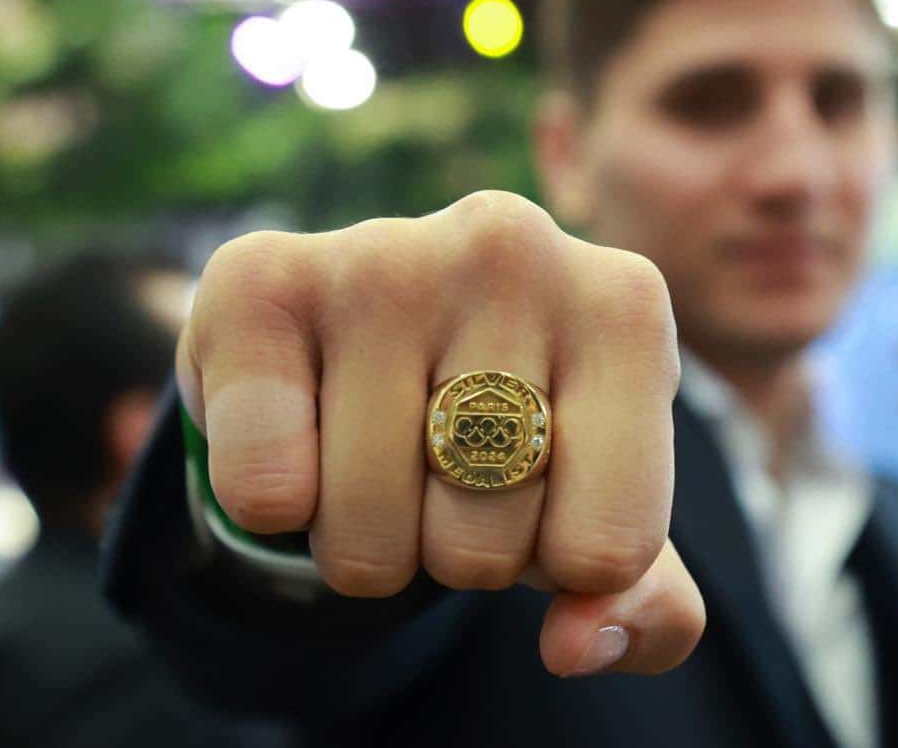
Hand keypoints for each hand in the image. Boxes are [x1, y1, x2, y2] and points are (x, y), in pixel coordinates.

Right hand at [176, 191, 704, 675]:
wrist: (373, 322)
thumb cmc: (510, 416)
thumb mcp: (597, 499)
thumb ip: (638, 596)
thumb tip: (577, 647)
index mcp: (625, 307)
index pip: (606, 553)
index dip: (555, 562)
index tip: (539, 491)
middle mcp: (512, 250)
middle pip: (481, 550)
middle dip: (452, 547)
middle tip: (439, 466)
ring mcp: (384, 255)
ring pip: (368, 538)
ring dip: (364, 538)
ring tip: (373, 448)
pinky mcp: (259, 278)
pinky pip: (263, 491)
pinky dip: (273, 506)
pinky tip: (297, 428)